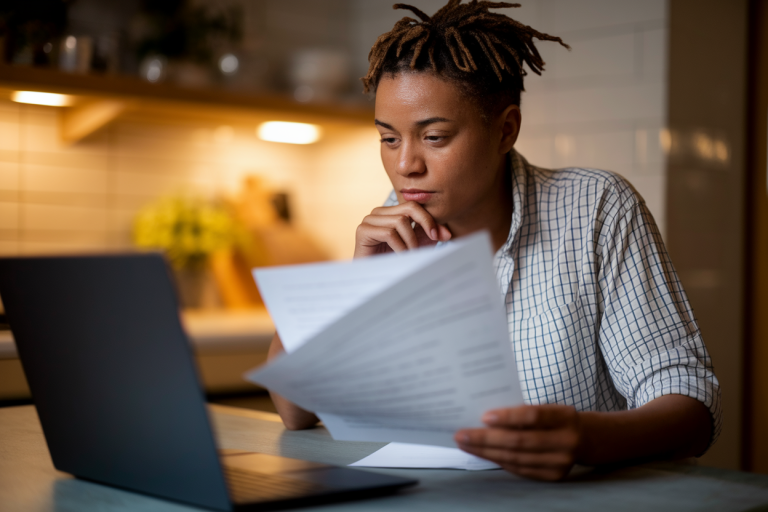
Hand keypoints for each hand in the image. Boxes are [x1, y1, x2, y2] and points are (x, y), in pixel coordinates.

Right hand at [354, 201, 451, 257]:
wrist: (369, 278)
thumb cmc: (390, 261)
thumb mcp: (415, 246)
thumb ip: (428, 236)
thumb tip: (446, 233)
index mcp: (390, 213)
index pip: (414, 206)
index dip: (430, 219)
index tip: (443, 236)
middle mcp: (378, 213)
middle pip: (409, 209)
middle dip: (425, 225)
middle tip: (432, 242)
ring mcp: (369, 220)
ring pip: (400, 221)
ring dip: (411, 241)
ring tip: (411, 255)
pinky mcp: (362, 231)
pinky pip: (389, 233)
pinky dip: (400, 247)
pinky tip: (401, 257)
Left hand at [455, 404, 582, 480]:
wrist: (588, 439)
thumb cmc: (558, 417)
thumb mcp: (549, 406)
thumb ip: (524, 410)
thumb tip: (485, 415)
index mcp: (564, 417)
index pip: (533, 416)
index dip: (508, 417)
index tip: (484, 416)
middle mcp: (565, 441)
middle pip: (520, 441)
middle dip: (486, 439)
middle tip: (462, 435)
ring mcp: (561, 462)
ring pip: (516, 458)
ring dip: (487, 452)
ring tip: (466, 445)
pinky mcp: (554, 476)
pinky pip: (520, 469)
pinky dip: (499, 461)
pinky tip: (484, 454)